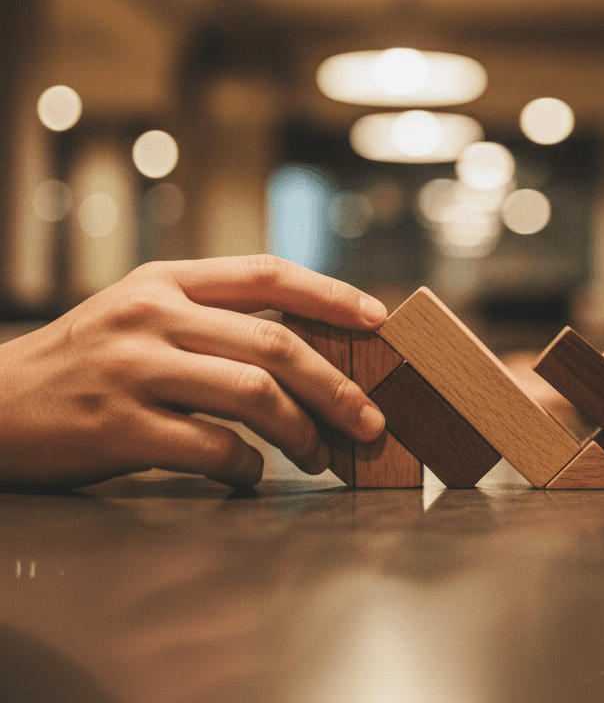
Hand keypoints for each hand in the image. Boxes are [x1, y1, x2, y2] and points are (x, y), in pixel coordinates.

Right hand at [0, 255, 388, 489]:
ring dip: (302, 431)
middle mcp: (153, 316)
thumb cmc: (82, 361)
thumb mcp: (140, 313)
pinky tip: (250, 473)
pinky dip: (246, 466)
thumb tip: (305, 344)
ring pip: (254, 395)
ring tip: (320, 454)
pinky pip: (212, 448)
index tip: (376, 319)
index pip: (266, 274)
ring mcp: (134, 370)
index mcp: (166, 281)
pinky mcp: (118, 428)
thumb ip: (210, 317)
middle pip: (275, 344)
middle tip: (369, 417)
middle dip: (337, 385)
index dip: (330, 294)